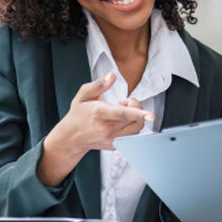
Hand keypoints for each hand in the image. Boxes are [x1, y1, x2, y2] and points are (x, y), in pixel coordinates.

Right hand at [37, 73, 152, 185]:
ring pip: (137, 129)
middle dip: (135, 107)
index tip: (150, 115)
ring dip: (136, 118)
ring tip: (122, 113)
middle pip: (135, 120)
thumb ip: (99, 84)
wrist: (71, 137)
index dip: (138, 113)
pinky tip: (121, 122)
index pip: (122, 114)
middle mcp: (107, 128)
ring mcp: (112, 139)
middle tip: (124, 102)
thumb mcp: (84, 95)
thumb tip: (112, 76)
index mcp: (99, 113)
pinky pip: (132, 136)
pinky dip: (132, 126)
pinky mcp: (115, 145)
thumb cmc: (78, 114)